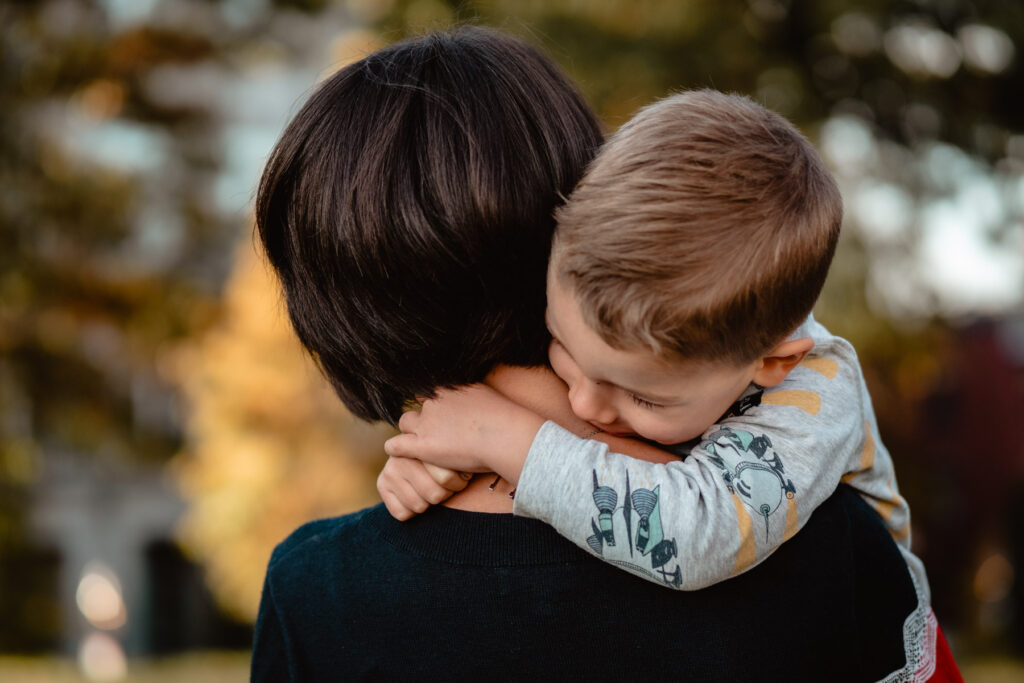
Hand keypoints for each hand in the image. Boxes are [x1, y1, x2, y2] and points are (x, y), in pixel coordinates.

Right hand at [377, 456, 471, 520]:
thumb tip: (471, 473)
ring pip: (420, 505)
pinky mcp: (382, 485)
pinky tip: (415, 497)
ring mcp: (391, 468)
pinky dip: (411, 512)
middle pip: (435, 494)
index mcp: (427, 444)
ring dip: (429, 504)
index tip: (463, 476)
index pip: (448, 479)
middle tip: (447, 486)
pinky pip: (403, 513)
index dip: (458, 482)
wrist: (422, 465)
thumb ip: (460, 460)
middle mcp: (406, 452)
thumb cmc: (450, 459)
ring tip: (431, 490)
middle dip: (445, 494)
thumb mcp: (456, 457)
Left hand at [384, 384, 544, 485]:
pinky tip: (404, 454)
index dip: (434, 406)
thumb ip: (470, 392)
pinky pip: (395, 446)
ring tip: (424, 444)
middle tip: (435, 433)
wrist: (503, 435)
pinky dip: (396, 449)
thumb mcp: (484, 392)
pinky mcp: (421, 445)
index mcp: (446, 387)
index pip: (428, 392)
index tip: (444, 418)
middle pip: (416, 407)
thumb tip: (470, 395)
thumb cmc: (503, 417)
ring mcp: (425, 423)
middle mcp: (433, 401)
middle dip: (422, 418)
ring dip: (411, 432)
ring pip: (405, 423)